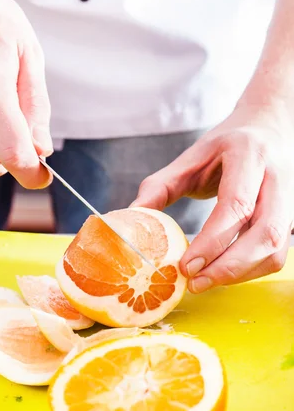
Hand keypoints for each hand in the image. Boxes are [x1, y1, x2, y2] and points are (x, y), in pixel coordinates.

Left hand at [132, 103, 293, 291]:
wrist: (268, 127)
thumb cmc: (227, 144)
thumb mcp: (192, 156)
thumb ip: (161, 185)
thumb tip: (132, 217)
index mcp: (249, 155)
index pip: (237, 204)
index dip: (213, 240)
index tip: (187, 265)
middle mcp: (278, 178)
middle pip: (265, 233)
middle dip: (230, 266)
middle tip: (195, 283)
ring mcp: (291, 200)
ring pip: (276, 250)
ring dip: (241, 274)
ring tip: (205, 281)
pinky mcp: (292, 219)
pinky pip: (277, 254)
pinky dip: (250, 270)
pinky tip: (223, 272)